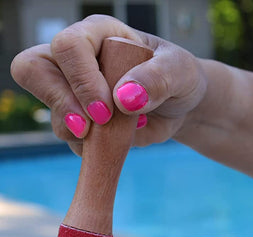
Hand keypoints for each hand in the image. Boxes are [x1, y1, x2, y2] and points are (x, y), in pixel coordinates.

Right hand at [10, 15, 206, 155]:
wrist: (182, 106)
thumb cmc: (179, 77)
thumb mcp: (179, 72)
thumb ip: (156, 79)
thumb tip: (124, 98)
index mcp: (98, 34)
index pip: (68, 47)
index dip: (82, 80)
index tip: (106, 110)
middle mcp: (78, 60)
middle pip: (34, 71)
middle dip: (60, 104)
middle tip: (88, 129)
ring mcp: (75, 93)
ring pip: (54, 114)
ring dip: (83, 134)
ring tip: (123, 133)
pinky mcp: (83, 123)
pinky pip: (73, 141)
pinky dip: (94, 150)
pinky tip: (123, 141)